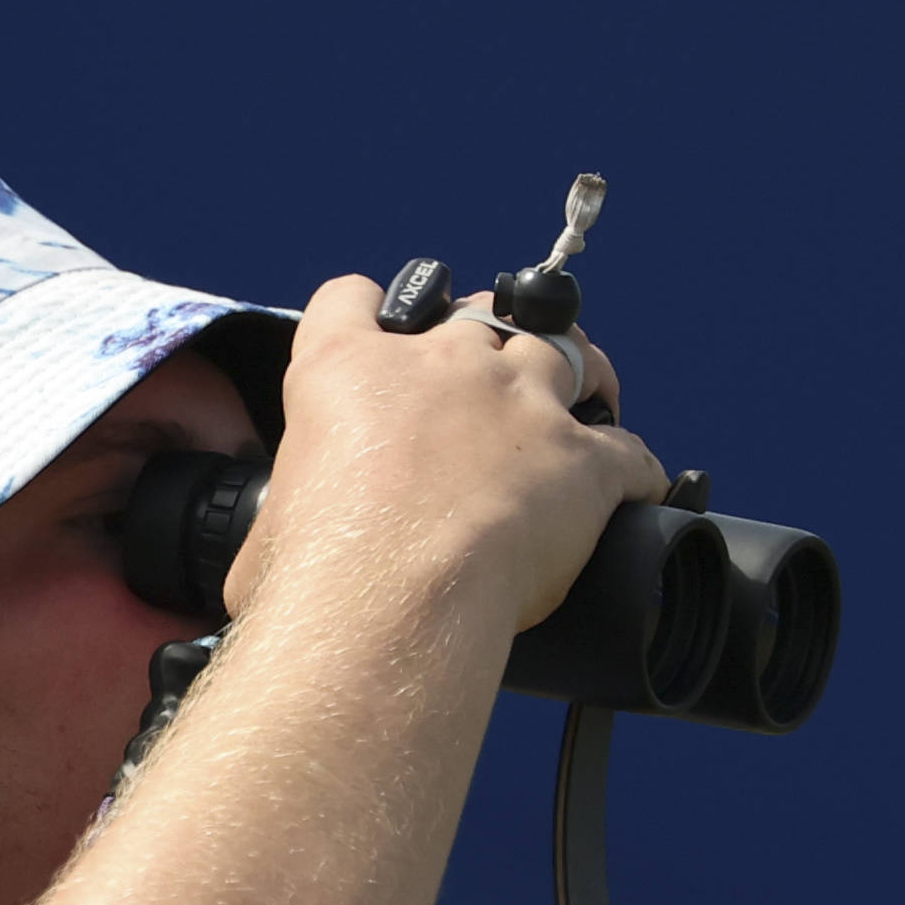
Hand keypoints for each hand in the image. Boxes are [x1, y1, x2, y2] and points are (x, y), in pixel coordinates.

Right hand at [230, 271, 665, 644]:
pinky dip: (635, 473)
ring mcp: (519, 405)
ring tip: (587, 397)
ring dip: (579, 371)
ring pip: (567, 351)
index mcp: (345, 371)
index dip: (366, 312)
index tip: (377, 334)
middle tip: (487, 387)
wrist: (388, 604)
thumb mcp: (269, 528)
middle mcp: (439, 368)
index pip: (351, 300)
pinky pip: (630, 453)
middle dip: (486, 341)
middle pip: (477, 315)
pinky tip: (634, 494)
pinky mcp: (581, 461)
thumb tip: (278, 556)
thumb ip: (288, 515)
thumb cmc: (312, 574)